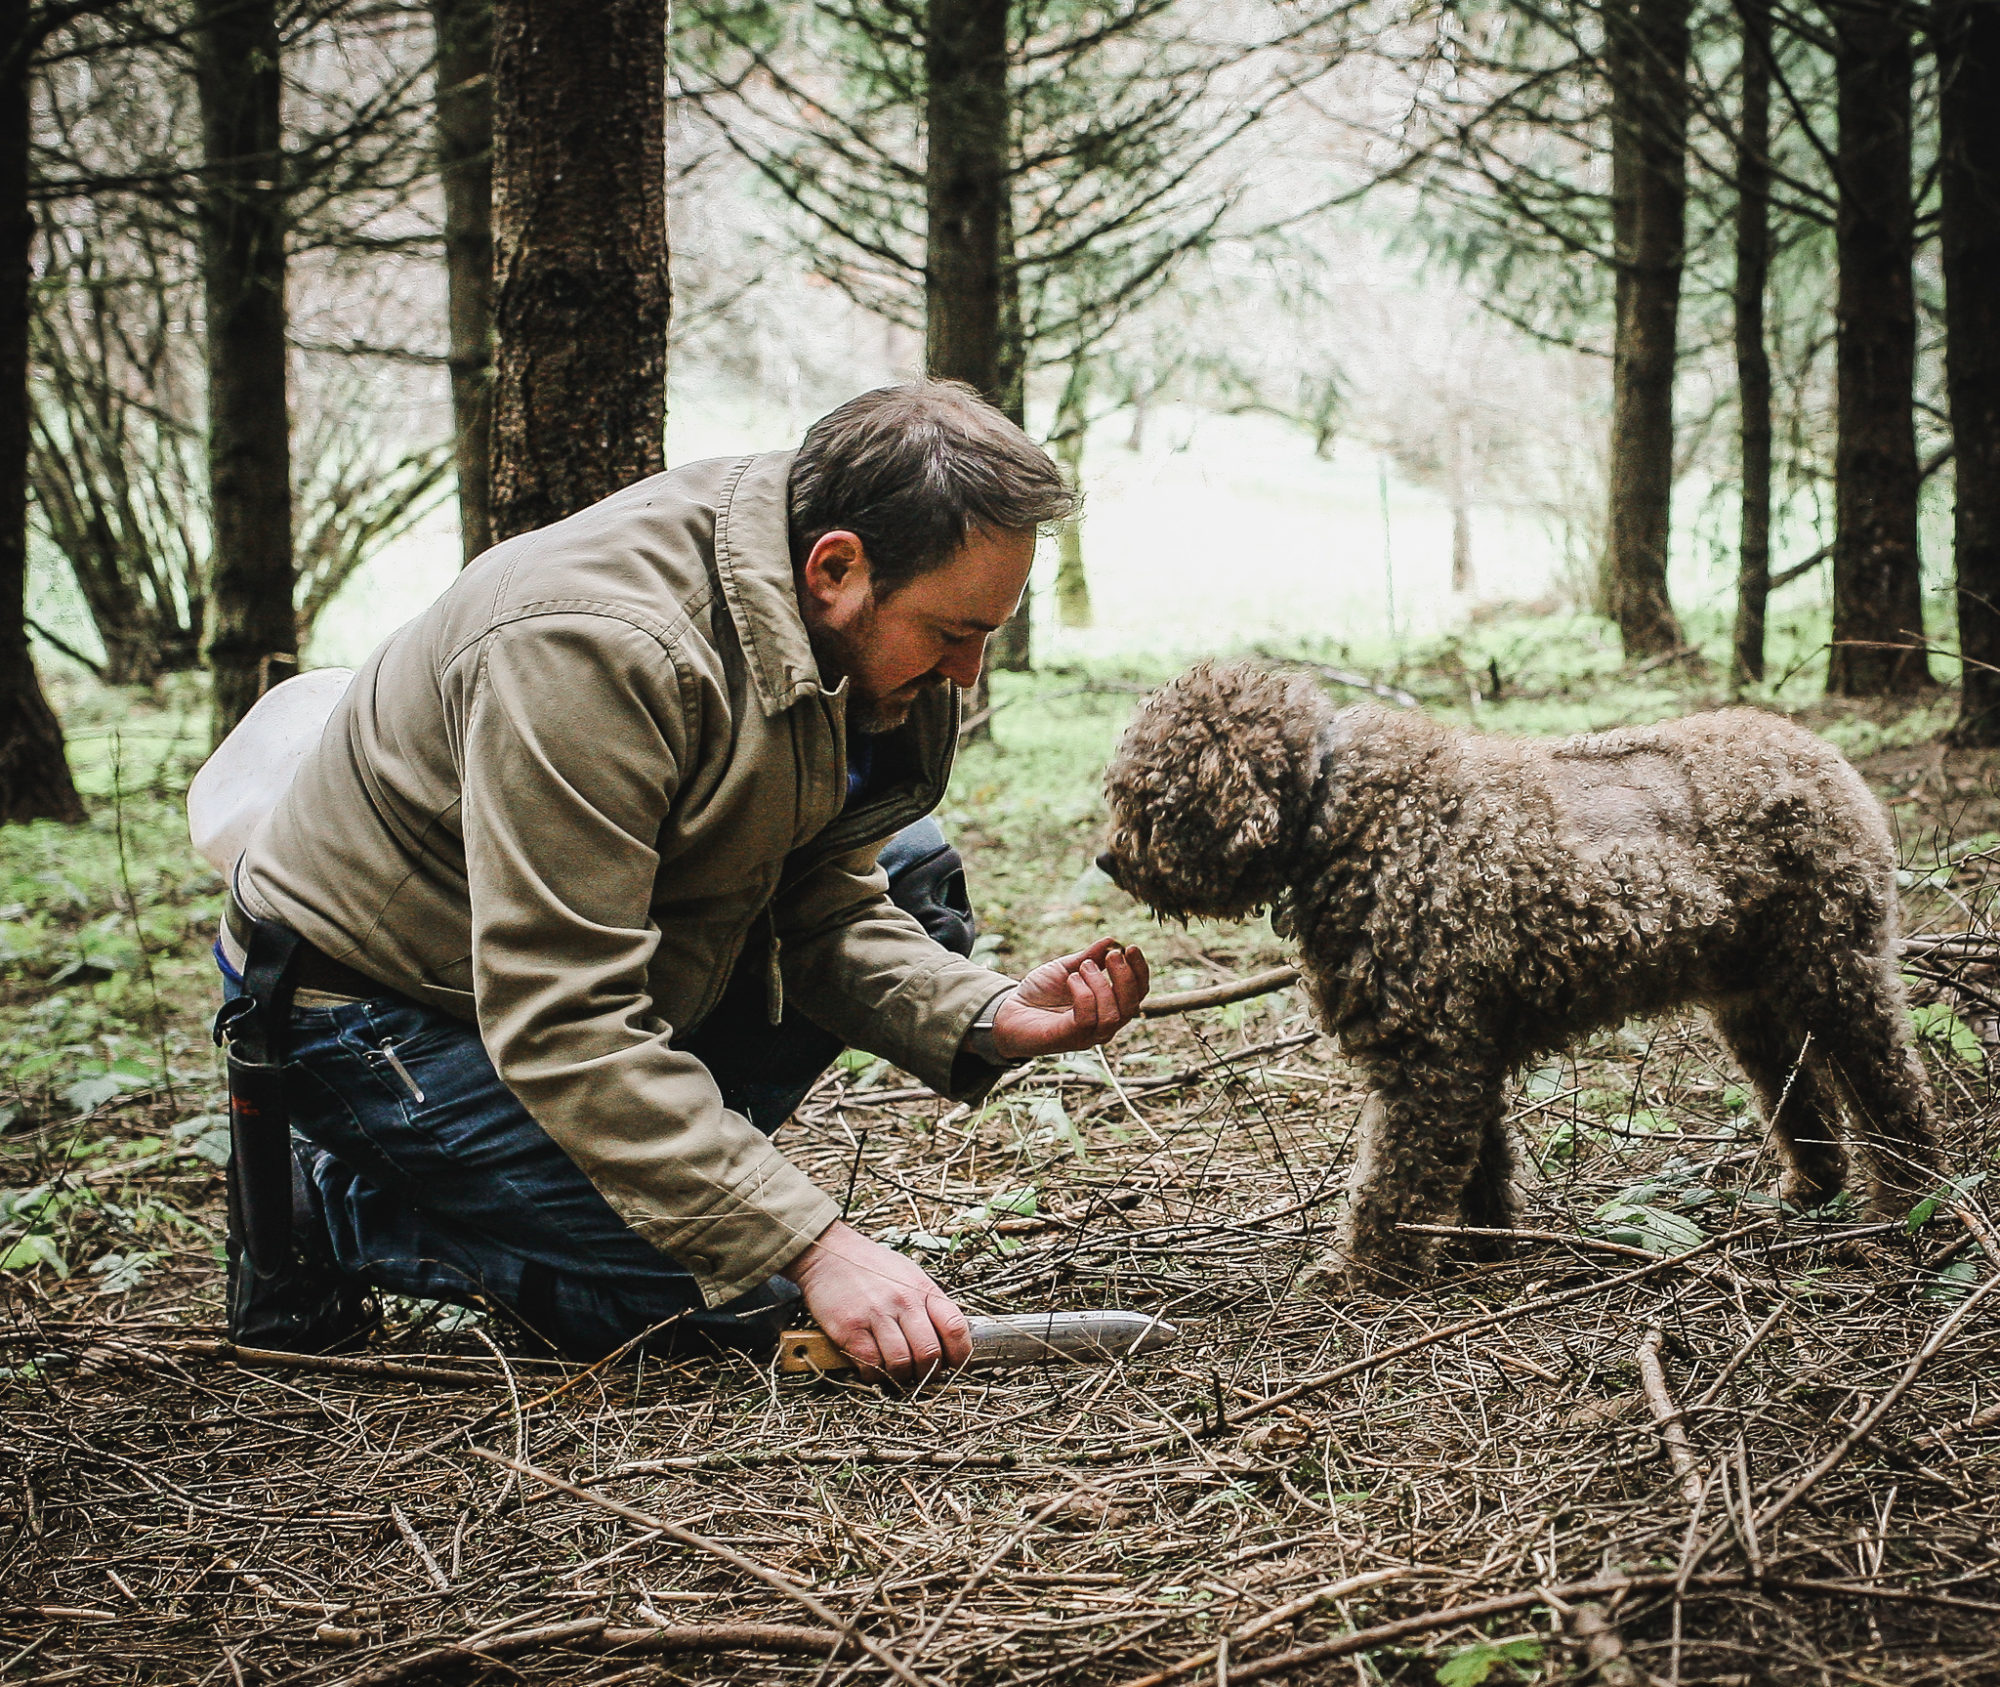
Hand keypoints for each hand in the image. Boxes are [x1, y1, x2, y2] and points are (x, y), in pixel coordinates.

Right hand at [787, 1220, 971, 1385]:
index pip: (954, 1327)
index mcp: (922, 1288)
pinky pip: (871, 1364)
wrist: (827, 1253)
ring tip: (898, 1374)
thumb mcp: (908, 1274)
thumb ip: (927, 1302)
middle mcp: (903, 1301)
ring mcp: (876, 1315)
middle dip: (929, 1373)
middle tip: (922, 1376)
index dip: (960, 1354)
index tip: (955, 1365)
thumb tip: (947, 1337)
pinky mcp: (850, 1328)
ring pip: (901, 1363)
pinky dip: (875, 1375)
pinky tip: (874, 1368)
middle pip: (929, 1352)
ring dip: (902, 1377)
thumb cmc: (871, 1266)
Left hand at [989, 937, 1149, 1059]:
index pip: (1139, 993)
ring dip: (1101, 985)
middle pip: (1132, 1006)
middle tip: (1112, 955)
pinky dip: (1083, 994)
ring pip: (1113, 1015)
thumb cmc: (1040, 992)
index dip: (1140, 970)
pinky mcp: (1069, 1038)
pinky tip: (1071, 980)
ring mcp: (1088, 1035)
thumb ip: (1090, 957)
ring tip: (1083, 967)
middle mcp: (1104, 1024)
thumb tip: (1112, 940)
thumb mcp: (1068, 967)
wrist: (1008, 1011)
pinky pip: (1087, 1019)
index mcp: (1110, 1006)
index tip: (1130, 947)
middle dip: (1126, 977)